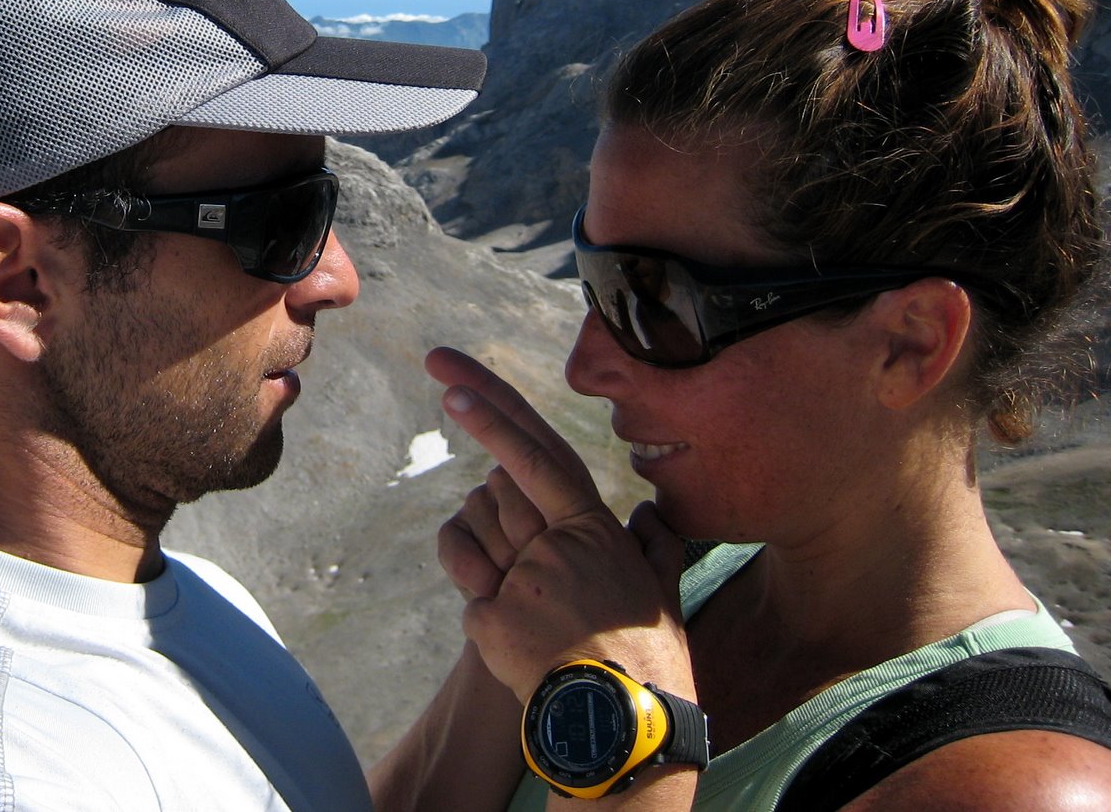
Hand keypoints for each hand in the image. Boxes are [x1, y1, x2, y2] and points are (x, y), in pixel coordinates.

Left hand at [429, 347, 694, 702]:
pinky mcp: (492, 619)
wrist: (625, 726)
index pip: (538, 454)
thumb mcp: (660, 588)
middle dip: (493, 506)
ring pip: (471, 538)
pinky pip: (471, 602)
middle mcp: (553, 543)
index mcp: (593, 527)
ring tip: (532, 611)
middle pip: (497, 492)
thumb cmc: (649, 657)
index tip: (450, 385)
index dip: (492, 416)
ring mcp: (520, 580)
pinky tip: (522, 649)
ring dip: (485, 563)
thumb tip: (647, 511)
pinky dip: (489, 621)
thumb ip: (653, 541)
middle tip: (498, 487)